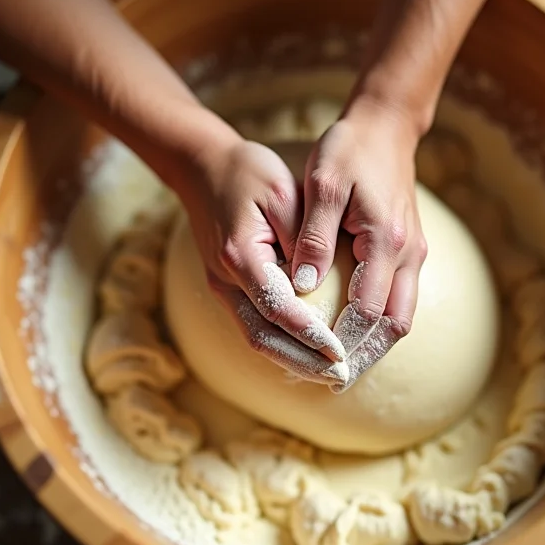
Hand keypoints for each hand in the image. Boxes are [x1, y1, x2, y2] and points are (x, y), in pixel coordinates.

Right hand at [171, 126, 347, 385]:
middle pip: (263, 337)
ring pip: (255, 337)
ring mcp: (222, 286)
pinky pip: (253, 325)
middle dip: (303, 362)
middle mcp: (225, 279)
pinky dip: (280, 344)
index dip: (310, 335)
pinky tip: (306, 353)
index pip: (278, 309)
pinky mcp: (226, 287)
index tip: (340, 352)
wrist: (203, 167)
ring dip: (292, 360)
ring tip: (328, 373)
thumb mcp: (282, 192)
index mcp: (241, 256)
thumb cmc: (247, 173)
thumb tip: (317, 283)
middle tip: (341, 376)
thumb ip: (301, 236)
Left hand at [291, 99, 427, 390]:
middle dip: (367, 355)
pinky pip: (401, 297)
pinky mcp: (410, 247)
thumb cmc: (350, 149)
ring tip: (346, 364)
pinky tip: (357, 330)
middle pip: (394, 324)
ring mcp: (413, 250)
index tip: (321, 366)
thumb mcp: (323, 185)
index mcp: (385, 240)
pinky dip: (381, 322)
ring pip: (402, 314)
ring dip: (376, 344)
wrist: (386, 125)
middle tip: (336, 380)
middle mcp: (408, 252)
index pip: (367, 310)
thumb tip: (301, 286)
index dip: (345, 342)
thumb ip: (313, 237)